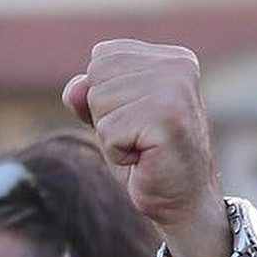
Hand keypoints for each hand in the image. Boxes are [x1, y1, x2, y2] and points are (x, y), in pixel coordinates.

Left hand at [63, 40, 220, 231]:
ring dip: (111, 136)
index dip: (103, 97)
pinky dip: (117, 153)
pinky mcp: (168, 117)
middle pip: (97, 77)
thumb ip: (88, 96)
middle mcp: (177, 65)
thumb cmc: (144, 159)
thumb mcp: (108, 120)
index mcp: (169, 58)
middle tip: (136, 137)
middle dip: (105, 116)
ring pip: (99, 103)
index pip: (101, 56)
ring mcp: (175, 89)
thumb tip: (75, 87)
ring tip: (141, 147)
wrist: (180, 199)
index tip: (133, 119)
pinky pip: (108, 131)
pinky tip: (144, 158)